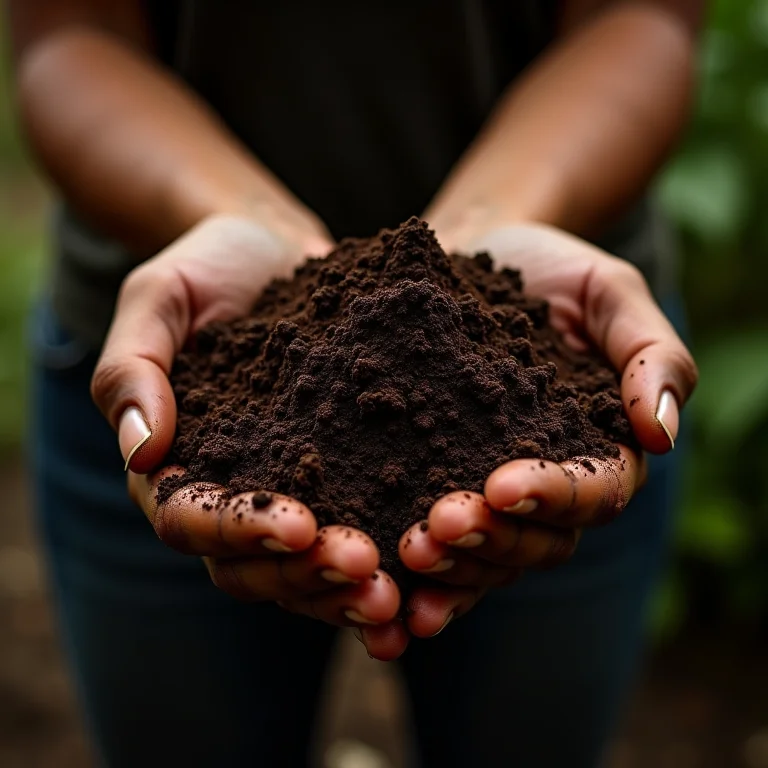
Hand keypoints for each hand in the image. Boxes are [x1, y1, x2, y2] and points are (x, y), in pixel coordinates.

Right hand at [91, 215, 400, 657]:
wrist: (278, 249)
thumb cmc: (210, 268)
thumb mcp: (159, 298)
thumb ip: (133, 368)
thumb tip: (141, 452)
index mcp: (181, 464)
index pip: (194, 521)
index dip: (241, 531)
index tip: (298, 524)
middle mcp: (237, 492)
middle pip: (255, 565)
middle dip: (307, 575)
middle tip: (366, 569)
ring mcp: (294, 490)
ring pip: (309, 568)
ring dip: (350, 589)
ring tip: (401, 592)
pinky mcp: (348, 475)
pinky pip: (365, 529)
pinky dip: (392, 558)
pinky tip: (436, 565)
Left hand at [390, 222, 697, 638]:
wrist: (469, 258)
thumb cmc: (547, 271)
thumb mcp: (609, 292)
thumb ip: (652, 355)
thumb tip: (661, 434)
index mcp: (599, 448)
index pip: (595, 493)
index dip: (554, 497)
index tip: (504, 485)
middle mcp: (547, 485)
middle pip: (537, 541)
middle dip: (491, 541)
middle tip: (439, 527)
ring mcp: (489, 495)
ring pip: (485, 558)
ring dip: (451, 567)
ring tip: (408, 552)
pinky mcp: (435, 489)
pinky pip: (435, 547)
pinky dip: (416, 575)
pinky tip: (386, 585)